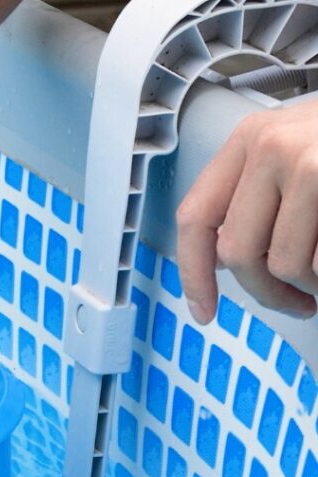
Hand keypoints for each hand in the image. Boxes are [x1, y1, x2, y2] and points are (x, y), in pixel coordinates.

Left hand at [177, 100, 317, 324]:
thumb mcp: (299, 151)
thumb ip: (255, 196)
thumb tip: (220, 262)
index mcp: (250, 139)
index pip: (196, 219)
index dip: (195, 275)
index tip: (204, 310)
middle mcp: (271, 145)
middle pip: (238, 254)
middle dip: (268, 291)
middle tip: (295, 302)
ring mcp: (308, 161)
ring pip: (284, 263)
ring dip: (310, 285)